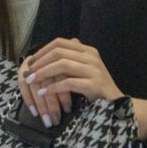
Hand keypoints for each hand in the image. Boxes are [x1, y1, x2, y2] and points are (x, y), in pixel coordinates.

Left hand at [18, 38, 146, 138]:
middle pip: (59, 52)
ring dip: (44, 73)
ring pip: (62, 65)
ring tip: (32, 81)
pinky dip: (53, 87)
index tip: (32, 60)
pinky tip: (44, 92)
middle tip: (29, 71)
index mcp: (88, 51)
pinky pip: (68, 83)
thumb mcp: (84, 70)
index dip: (44, 50)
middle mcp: (91, 57)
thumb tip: (48, 52)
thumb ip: (71, 59)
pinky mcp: (93, 85)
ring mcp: (94, 70)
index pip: (61, 42)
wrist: (118, 105)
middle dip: (40, 61)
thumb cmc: (97, 88)